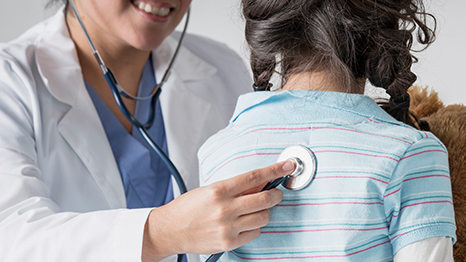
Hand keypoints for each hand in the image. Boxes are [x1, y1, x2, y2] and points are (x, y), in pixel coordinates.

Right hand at [142, 160, 295, 260]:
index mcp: (220, 190)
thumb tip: (260, 182)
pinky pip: (255, 232)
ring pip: (264, 217)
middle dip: (276, 194)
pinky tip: (244, 223)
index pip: (255, 177)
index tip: (288, 165)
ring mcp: (228, 227)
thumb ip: (236, 187)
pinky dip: (254, 226)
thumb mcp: (210, 189)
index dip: (275, 170)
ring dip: (265, 211)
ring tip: (255, 209)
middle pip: (265, 198)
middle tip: (276, 192)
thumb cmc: (188, 208)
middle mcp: (225, 208)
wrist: (170, 230)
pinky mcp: (229, 242)